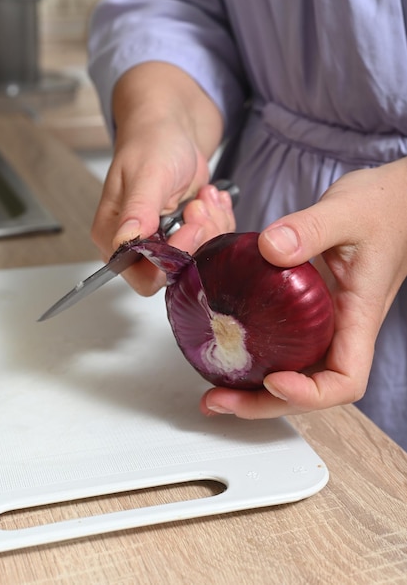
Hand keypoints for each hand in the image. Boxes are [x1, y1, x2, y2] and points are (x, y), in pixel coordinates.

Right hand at [91, 63, 230, 294]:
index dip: (171, 258)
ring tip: (203, 196)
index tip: (189, 225)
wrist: (174, 128)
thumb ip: (138, 210)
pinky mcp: (185, 235)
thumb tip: (125, 240)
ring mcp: (163, 242)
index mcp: (113, 237)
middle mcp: (135, 246)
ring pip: (197, 259)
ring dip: (211, 227)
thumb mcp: (148, 174)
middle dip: (197, 239)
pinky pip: (211, 244)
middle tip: (198, 207)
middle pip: (174, 271)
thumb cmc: (152, 143)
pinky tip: (210, 197)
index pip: (142, 274)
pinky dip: (219, 221)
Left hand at [201, 158, 406, 417]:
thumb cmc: (383, 208)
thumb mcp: (346, 211)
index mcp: (359, 316)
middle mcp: (343, 328)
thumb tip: (269, 249)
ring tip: (215, 390)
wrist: (394, 201)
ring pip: (295, 371)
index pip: (345, 380)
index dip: (310, 394)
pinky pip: (286, 344)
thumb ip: (309, 228)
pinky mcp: (311, 310)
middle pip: (309, 388)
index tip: (274, 381)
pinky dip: (258, 357)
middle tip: (218, 400)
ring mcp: (327, 322)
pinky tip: (229, 352)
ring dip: (254, 389)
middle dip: (264, 403)